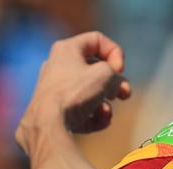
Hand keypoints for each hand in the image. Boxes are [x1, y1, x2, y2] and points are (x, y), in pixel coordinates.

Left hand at [16, 32, 132, 149]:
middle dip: (114, 83)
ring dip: (105, 103)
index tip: (119, 70)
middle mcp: (58, 66)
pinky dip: (93, 116)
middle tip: (125, 94)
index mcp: (67, 49)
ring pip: (89, 92)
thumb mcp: (105, 75)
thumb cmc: (75, 93)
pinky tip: (99, 123)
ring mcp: (55, 90)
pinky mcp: (55, 111)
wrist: (48, 124)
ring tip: (108, 113)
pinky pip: (81, 110)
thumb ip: (115, 74)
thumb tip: (114, 86)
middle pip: (94, 69)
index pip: (97, 40)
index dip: (115, 53)